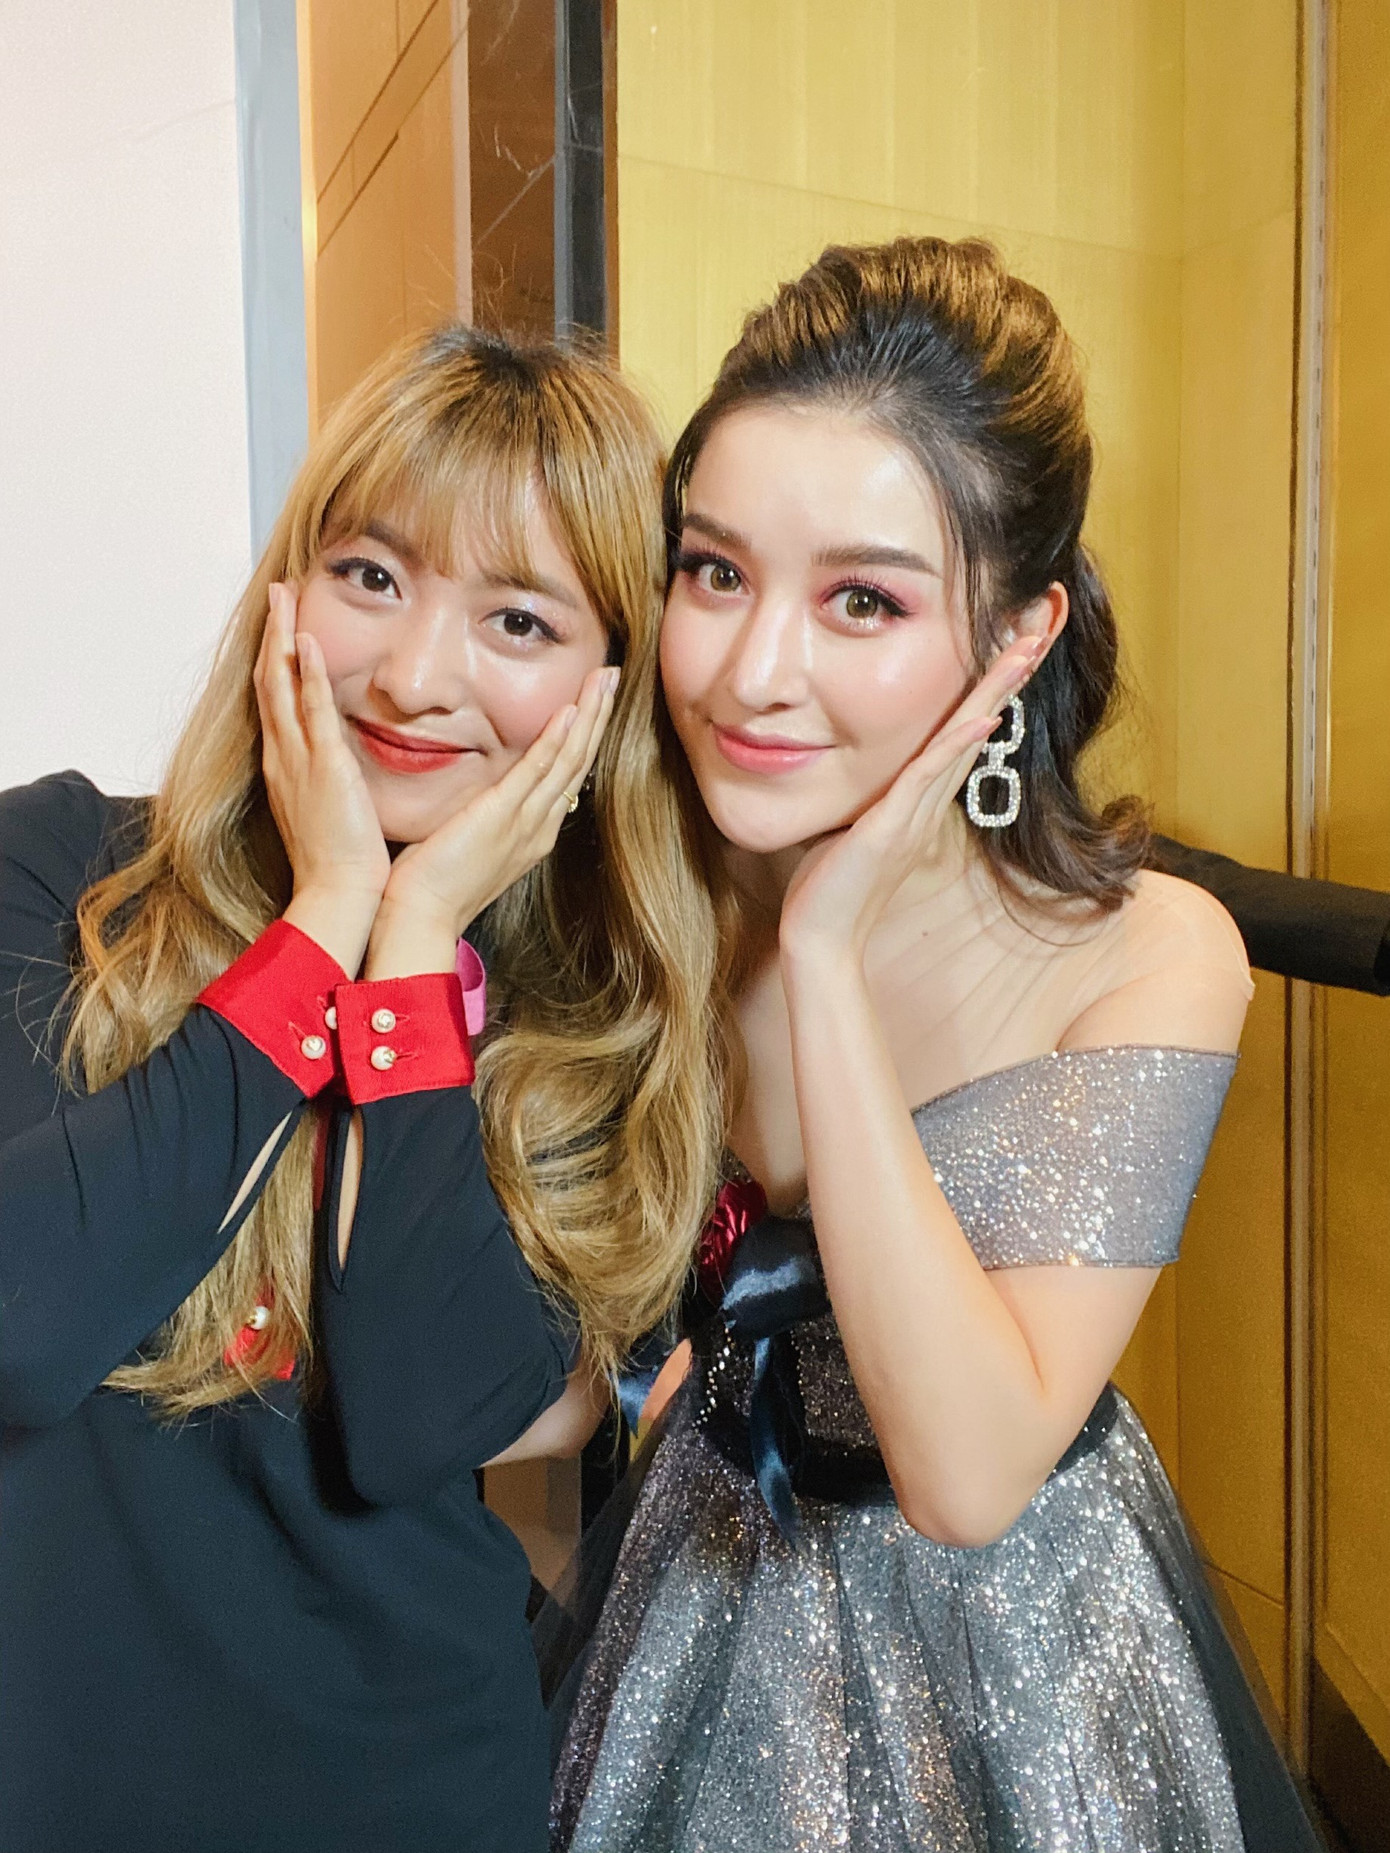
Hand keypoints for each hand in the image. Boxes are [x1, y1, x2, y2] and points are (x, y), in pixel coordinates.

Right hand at [253, 582, 389, 971]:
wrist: (336, 897)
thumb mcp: (332, 811)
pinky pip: (310, 713)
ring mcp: (299, 762)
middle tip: (276, 593)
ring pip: (279, 686)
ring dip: (281, 638)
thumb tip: (343, 767)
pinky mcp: (324, 770)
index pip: (276, 702)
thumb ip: (333, 782)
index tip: (284, 625)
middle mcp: (284, 758)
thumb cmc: (339, 863)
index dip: (277, 660)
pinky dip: (305, 676)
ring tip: (283, 598)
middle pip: (268, 682)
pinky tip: (306, 642)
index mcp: (287, 768)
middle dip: (271, 634)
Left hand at [365, 664, 618, 976]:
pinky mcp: (503, 818)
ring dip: (589, 716)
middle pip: (579, 761)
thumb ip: (479, 812)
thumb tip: (477, 791)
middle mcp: (538, 827)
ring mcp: (525, 823)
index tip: (592, 699)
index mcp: (531, 832)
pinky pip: (538, 772)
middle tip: (612, 675)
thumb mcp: (466, 840)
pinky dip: (557, 740)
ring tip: (605, 679)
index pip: (566, 774)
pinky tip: (571, 712)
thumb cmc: (432, 883)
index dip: (583, 734)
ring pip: (569, 760)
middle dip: (598, 715)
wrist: (420, 916)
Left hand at [778, 638, 1043, 967]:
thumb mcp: (850, 826)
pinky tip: (980, 716)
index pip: (960, 731)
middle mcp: (926, 802)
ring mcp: (913, 815)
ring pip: (962, 741)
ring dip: (995, 692)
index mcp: (919, 799)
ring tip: (1026, 648)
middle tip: (1043, 624)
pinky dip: (954, 746)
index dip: (988, 686)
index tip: (1013, 641)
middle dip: (1008, 673)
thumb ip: (866, 797)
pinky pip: (927, 779)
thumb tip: (858, 769)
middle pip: (977, 724)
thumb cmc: (828, 887)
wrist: (821, 940)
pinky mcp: (890, 830)